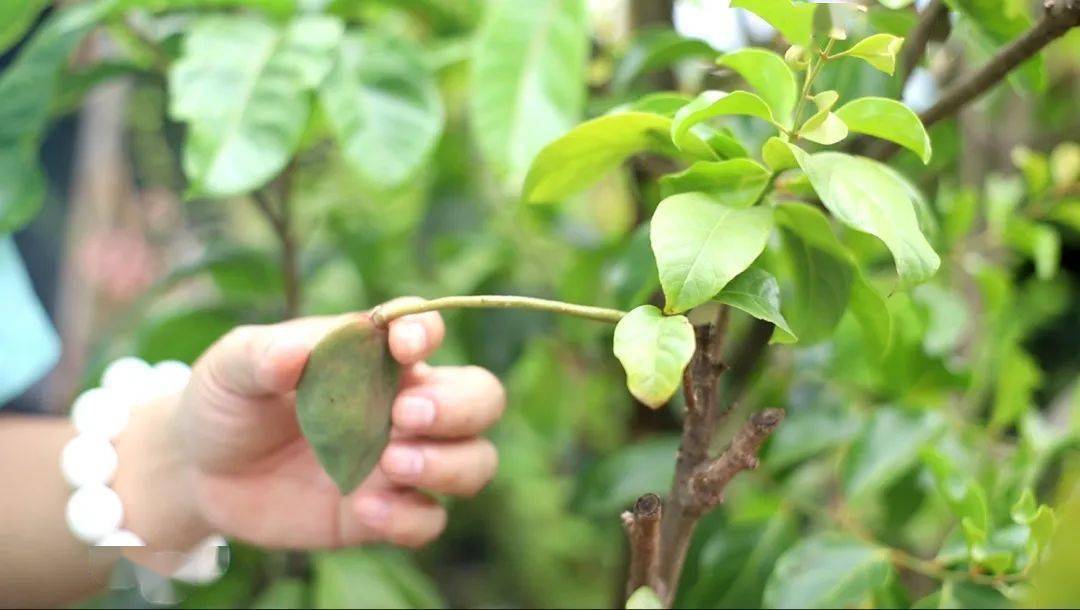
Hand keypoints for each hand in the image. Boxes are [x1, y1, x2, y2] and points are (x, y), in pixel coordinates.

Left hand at [113, 299, 504, 550]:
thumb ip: (263, 355)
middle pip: (480, 398)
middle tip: (402, 417)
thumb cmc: (226, 400)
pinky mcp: (385, 512)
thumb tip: (296, 353)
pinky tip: (364, 510)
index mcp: (373, 355)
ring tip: (389, 464)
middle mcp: (402, 404)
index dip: (427, 332)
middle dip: (459, 407)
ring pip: (475, 461)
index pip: (426, 330)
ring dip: (449, 463)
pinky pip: (430, 520)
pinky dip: (410, 517)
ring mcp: (399, 461)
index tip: (402, 346)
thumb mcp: (231, 367)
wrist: (199, 471)